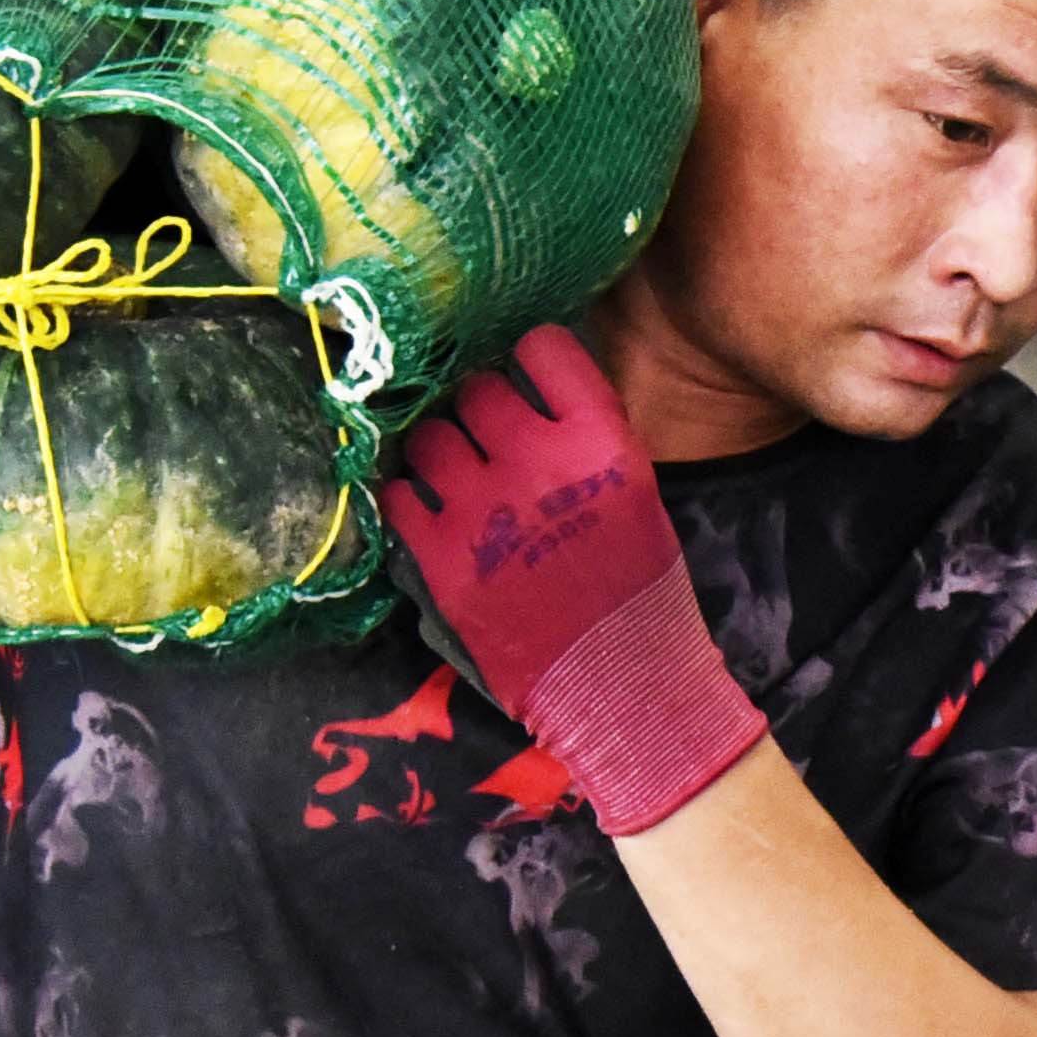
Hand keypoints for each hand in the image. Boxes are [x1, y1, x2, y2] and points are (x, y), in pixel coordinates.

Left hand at [376, 325, 767, 831]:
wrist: (622, 689)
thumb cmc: (639, 595)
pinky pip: (398, 495)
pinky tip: (430, 514)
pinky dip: (409, 498)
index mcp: (602, 443)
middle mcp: (539, 462)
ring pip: (429, 435)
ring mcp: (482, 510)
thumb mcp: (638, 495)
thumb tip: (527, 395)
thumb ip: (584, 439)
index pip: (544, 347)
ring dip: (438, 449)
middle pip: (477, 389)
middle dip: (478, 409)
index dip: (528, 356)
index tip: (523, 375)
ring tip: (452, 477)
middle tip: (484, 438)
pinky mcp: (439, 558)